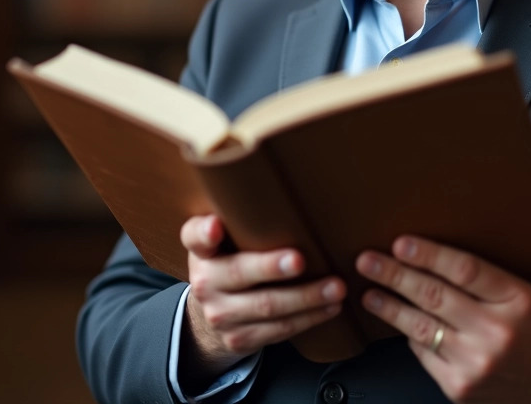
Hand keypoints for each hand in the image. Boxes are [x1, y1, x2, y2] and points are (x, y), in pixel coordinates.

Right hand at [178, 215, 345, 385]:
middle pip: (238, 273)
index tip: (216, 227)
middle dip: (271, 267)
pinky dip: (308, 319)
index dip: (204, 232)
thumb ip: (241, 219)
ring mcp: (221, 314)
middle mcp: (205, 282)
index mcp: (202, 250)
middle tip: (300, 260)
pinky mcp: (239, 339)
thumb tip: (290, 191)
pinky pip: (278, 330)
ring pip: (266, 307)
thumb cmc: (234, 261)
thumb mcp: (228, 240)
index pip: (194, 236)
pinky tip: (330, 307)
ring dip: (305, 298)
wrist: (216, 313)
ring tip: (336, 288)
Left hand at [356, 235, 530, 403]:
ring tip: (370, 292)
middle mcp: (495, 332)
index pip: (465, 270)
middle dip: (395, 275)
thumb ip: (484, 279)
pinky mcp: (459, 386)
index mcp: (515, 300)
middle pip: (435, 296)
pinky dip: (410, 336)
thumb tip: (428, 258)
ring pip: (420, 327)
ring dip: (389, 307)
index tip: (401, 243)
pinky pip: (424, 354)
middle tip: (368, 261)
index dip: (429, 254)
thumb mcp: (522, 294)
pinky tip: (399, 323)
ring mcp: (475, 363)